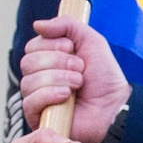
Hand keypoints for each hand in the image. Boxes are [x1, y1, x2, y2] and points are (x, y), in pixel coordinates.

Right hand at [21, 15, 130, 142]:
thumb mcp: (91, 41)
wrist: (115, 104)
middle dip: (58, 62)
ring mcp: (37, 98)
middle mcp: (39, 78)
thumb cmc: (104, 77)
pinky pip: (31, 101)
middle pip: (27, 62)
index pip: (32, 46)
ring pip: (29, 82)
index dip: (53, 45)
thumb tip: (37, 24)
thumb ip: (67, 25)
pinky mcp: (38, 117)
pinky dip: (50, 95)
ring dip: (59, 78)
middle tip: (80, 68)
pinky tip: (66, 97)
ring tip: (78, 84)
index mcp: (47, 60)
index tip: (73, 49)